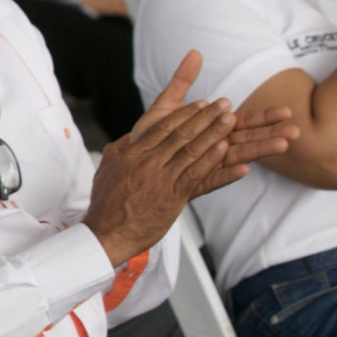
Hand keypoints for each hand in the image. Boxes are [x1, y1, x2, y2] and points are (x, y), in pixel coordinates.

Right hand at [85, 51, 293, 263]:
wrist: (108, 233)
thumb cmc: (106, 203)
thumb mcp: (106, 169)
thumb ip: (121, 149)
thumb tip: (131, 137)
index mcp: (133, 154)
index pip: (163, 127)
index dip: (185, 114)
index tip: (201, 103)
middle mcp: (148, 163)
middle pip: (181, 135)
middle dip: (205, 117)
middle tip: (224, 104)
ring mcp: (161, 180)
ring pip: (191, 152)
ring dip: (214, 134)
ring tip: (230, 120)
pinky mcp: (172, 198)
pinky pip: (196, 176)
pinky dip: (211, 162)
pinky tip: (224, 150)